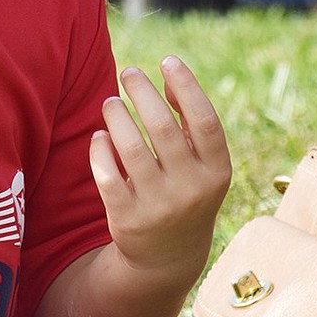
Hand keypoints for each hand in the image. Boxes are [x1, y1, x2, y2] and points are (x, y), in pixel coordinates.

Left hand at [89, 55, 230, 283]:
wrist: (169, 256)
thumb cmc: (183, 190)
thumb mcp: (201, 165)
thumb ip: (189, 123)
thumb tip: (170, 75)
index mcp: (216, 172)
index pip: (205, 122)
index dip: (187, 87)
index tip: (167, 60)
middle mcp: (191, 190)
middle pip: (162, 128)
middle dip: (142, 93)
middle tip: (128, 72)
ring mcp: (159, 206)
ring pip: (130, 147)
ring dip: (116, 115)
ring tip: (110, 101)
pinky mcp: (128, 218)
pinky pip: (107, 173)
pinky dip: (100, 148)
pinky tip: (100, 136)